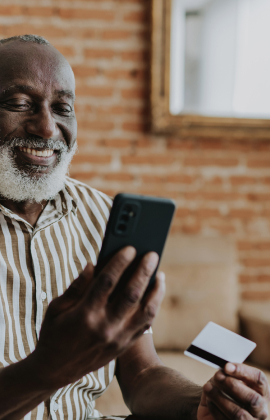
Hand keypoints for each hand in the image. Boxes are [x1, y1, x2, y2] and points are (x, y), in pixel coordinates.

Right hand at [32, 247, 164, 389]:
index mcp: (85, 314)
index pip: (107, 282)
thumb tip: (93, 264)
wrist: (55, 370)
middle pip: (131, 294)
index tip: (130, 248)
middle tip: (152, 254)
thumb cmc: (53, 334)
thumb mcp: (57, 308)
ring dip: (155, 290)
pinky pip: (145, 324)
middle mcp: (104, 327)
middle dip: (143, 271)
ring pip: (145, 311)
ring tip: (159, 274)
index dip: (119, 262)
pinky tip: (155, 293)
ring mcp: (117, 339)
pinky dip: (153, 306)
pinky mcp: (124, 346)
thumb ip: (76, 286)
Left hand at [197, 363, 269, 419]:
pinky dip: (215, 410)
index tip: (226, 366)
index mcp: (261, 391)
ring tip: (207, 387)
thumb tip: (222, 371)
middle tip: (217, 377)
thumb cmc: (223, 392)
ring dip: (220, 398)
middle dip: (232, 386)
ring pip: (239, 414)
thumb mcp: (226, 380)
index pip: (259, 379)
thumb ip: (227, 375)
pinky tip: (209, 400)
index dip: (243, 371)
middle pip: (253, 399)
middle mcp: (260, 409)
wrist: (213, 412)